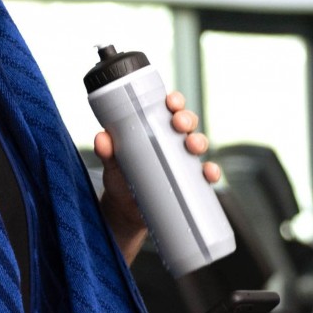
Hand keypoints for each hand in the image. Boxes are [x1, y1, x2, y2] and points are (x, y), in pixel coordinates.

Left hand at [94, 91, 219, 252]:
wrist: (126, 212)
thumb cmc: (121, 181)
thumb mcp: (112, 165)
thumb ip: (107, 152)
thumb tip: (101, 138)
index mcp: (154, 130)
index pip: (167, 109)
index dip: (174, 101)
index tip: (171, 101)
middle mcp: (171, 142)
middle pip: (186, 123)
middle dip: (186, 119)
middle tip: (179, 123)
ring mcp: (182, 161)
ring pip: (198, 144)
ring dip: (199, 141)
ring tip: (192, 146)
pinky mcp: (190, 181)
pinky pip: (205, 174)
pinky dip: (211, 172)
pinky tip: (208, 173)